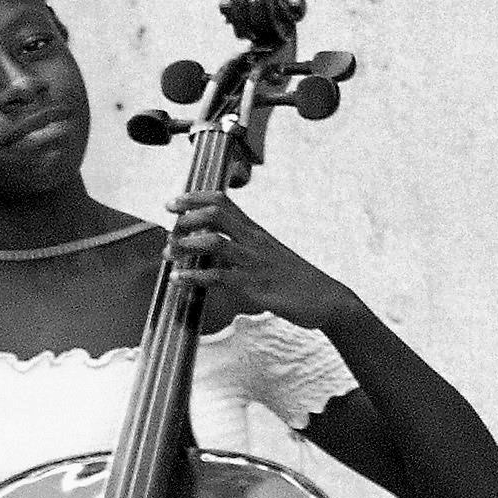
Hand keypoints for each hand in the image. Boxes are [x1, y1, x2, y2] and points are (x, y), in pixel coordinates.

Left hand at [170, 194, 364, 335]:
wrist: (327, 299)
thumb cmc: (298, 279)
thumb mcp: (271, 253)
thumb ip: (246, 246)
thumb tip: (218, 246)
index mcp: (257, 232)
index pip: (222, 202)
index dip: (193, 198)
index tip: (173, 203)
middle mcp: (254, 241)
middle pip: (214, 214)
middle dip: (185, 218)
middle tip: (170, 230)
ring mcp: (254, 262)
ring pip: (212, 242)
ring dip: (185, 245)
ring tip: (169, 254)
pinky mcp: (253, 286)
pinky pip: (217, 277)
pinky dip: (193, 276)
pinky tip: (179, 279)